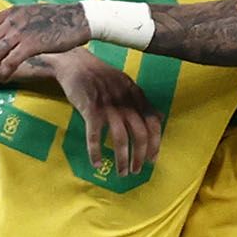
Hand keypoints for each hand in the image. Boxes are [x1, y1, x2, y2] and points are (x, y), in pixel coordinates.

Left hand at [0, 3, 91, 86]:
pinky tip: (5, 79)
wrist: (79, 19)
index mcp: (10, 13)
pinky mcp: (31, 45)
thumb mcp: (31, 13)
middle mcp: (11, 21)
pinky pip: (9, 62)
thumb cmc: (58, 18)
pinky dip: (3, 72)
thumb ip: (16, 21)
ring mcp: (20, 33)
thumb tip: (5, 33)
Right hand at [50, 49, 161, 175]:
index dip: (155, 143)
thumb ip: (142, 102)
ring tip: (122, 172)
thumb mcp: (127, 84)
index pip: (153, 122)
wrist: (75, 63)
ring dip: (122, 159)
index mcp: (136, 94)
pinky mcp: (90, 110)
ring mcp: (108, 106)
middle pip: (140, 133)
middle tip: (136, 170)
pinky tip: (97, 164)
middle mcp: (125, 101)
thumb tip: (160, 117)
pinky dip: (96, 152)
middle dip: (140, 155)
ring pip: (121, 138)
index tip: (152, 159)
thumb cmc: (101, 75)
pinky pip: (94, 136)